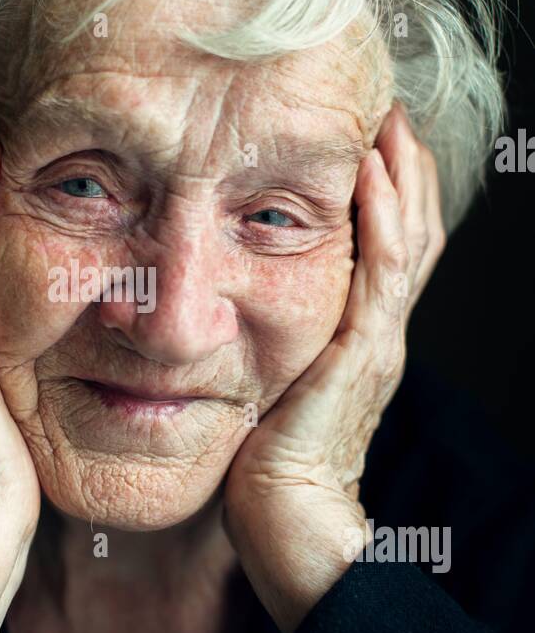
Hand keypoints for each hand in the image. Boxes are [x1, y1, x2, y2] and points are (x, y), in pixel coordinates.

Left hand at [222, 103, 446, 632]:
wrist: (291, 526)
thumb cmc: (267, 466)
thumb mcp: (269, 389)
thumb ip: (264, 344)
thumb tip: (221, 309)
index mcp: (359, 337)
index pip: (385, 245)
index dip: (385, 188)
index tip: (365, 134)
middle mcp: (379, 332)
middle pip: (411, 229)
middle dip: (402, 165)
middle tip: (386, 106)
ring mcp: (378, 342)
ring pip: (407, 239)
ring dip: (400, 174)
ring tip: (388, 119)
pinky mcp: (362, 355)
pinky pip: (383, 274)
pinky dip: (383, 219)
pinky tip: (371, 173)